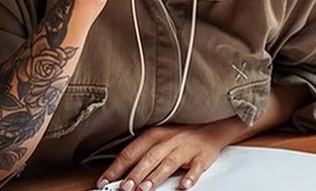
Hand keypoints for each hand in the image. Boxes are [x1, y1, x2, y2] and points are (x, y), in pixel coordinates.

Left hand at [97, 124, 229, 189]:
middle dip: (136, 173)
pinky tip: (184, 185)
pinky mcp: (202, 155)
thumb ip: (140, 156)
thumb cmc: (179, 138)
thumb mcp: (157, 141)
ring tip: (146, 188)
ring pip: (169, 162)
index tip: (105, 180)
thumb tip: (119, 174)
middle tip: (125, 187)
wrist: (210, 130)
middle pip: (149, 158)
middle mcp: (168, 140)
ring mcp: (185, 147)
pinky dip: (191, 176)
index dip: (117, 167)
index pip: (131, 152)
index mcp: (154, 135)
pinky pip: (196, 167)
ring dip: (156, 176)